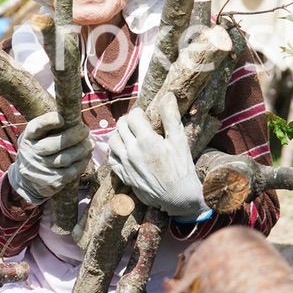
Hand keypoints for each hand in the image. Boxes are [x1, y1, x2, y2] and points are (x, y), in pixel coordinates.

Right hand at [7, 112, 93, 203]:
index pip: (36, 127)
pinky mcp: (50, 182)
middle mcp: (30, 153)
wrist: (29, 179)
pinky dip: (81, 163)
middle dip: (74, 136)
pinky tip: (86, 156)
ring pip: (64, 159)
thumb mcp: (39, 135)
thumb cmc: (40, 148)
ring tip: (90, 144)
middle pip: (54, 144)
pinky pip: (70, 172)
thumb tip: (74, 116)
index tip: (62, 118)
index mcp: (28, 136)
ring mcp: (39, 169)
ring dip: (81, 150)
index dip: (49, 121)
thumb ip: (51, 126)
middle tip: (86, 130)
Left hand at [109, 94, 210, 221]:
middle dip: (128, 121)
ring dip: (119, 134)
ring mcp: (126, 164)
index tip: (145, 116)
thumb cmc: (181, 168)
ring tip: (129, 134)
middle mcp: (132, 151)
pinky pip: (111, 159)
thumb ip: (171, 116)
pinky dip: (114, 151)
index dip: (138, 113)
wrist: (177, 196)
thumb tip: (168, 95)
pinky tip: (123, 150)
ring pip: (112, 141)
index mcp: (147, 140)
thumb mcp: (180, 140)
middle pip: (121, 126)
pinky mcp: (123, 176)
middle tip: (137, 123)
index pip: (132, 116)